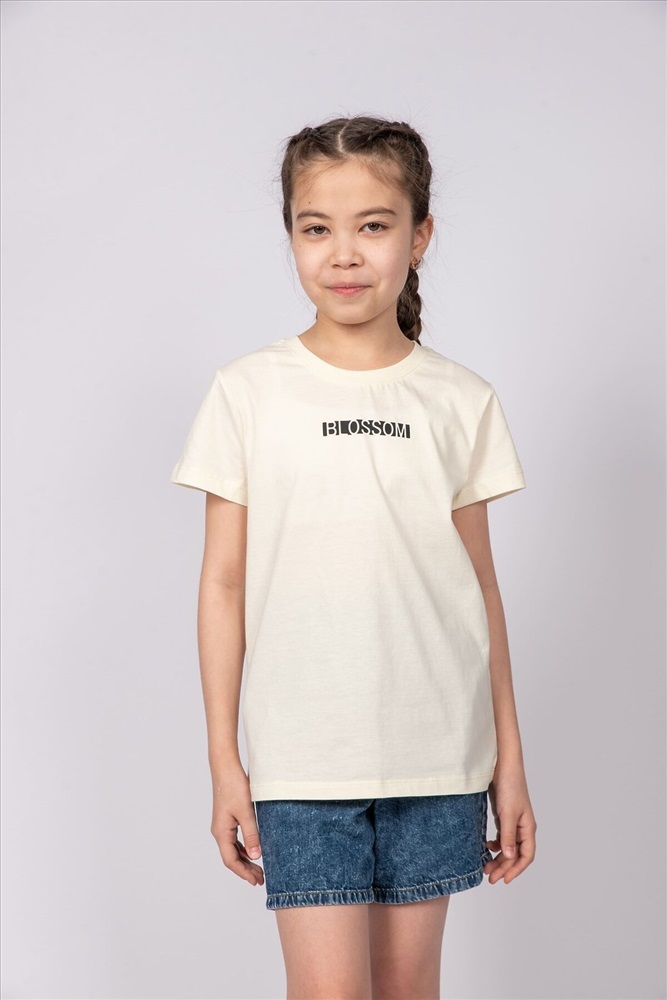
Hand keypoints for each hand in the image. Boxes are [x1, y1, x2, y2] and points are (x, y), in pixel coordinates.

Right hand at [210, 763, 263, 888]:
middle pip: (232, 857)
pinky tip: (254, 851)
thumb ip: (252, 835)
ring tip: (259, 869)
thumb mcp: (246, 812)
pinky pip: (235, 840)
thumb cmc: (235, 787)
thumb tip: (256, 857)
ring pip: (234, 849)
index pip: (231, 861)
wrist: (226, 768)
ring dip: (246, 860)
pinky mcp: (227, 818)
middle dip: (246, 869)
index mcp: (221, 832)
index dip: (243, 873)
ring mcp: (223, 825)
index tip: (256, 881)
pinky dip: (245, 848)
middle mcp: (219, 831)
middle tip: (261, 879)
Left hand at [483, 762, 535, 884]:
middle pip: (515, 854)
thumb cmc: (510, 786)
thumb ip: (508, 835)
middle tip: (490, 878)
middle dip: (504, 867)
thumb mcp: (508, 813)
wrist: (502, 766)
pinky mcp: (504, 817)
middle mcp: (523, 827)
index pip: (526, 856)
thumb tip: (509, 856)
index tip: (504, 880)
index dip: (517, 870)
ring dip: (498, 858)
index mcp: (528, 828)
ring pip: (507, 847)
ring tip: (485, 867)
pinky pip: (502, 837)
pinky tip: (486, 847)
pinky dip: (495, 845)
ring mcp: (513, 822)